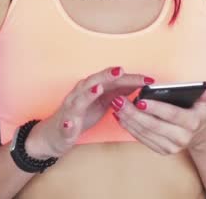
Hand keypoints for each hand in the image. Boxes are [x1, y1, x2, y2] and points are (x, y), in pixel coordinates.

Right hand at [25, 66, 153, 157]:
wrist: (56, 134)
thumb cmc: (81, 115)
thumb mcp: (104, 101)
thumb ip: (119, 92)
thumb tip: (139, 84)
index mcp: (93, 88)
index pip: (114, 79)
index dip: (130, 78)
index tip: (149, 79)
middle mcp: (81, 94)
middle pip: (95, 81)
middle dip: (107, 76)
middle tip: (121, 71)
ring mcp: (71, 109)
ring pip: (78, 99)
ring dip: (88, 93)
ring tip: (98, 88)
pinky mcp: (64, 126)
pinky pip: (65, 125)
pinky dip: (68, 123)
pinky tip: (71, 123)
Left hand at [111, 85, 205, 154]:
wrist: (201, 132)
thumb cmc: (200, 111)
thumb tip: (204, 87)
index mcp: (192, 123)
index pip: (171, 114)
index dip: (156, 108)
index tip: (140, 100)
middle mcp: (181, 138)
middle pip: (153, 125)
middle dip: (134, 113)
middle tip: (119, 100)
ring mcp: (171, 147)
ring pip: (145, 133)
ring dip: (128, 120)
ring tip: (116, 106)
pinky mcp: (162, 151)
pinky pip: (142, 139)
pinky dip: (130, 128)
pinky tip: (121, 116)